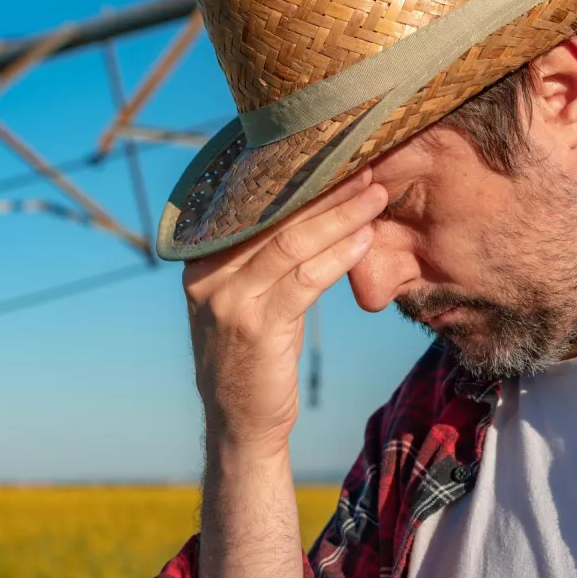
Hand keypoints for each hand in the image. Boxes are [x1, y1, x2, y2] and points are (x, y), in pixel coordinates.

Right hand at [182, 169, 386, 452]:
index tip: (335, 153)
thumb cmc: (254, 356)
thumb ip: (261, 256)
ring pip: (291, 243)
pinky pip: (304, 280)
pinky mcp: (255, 327)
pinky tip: (366, 240)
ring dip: (340, 216)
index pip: (252, 204)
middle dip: (324, 188)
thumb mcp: (246, 298)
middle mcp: (207, 274)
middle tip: (365, 164)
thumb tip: (304, 205)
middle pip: (273, 217)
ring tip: (376, 196)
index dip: (296, 176)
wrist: (242, 423)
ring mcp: (227, 301)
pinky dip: (338, 257)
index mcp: (200, 257)